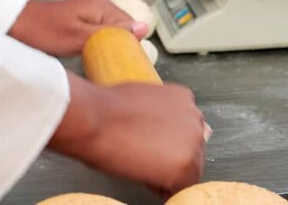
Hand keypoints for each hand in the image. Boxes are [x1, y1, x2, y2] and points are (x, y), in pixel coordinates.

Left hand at [9, 0, 147, 55]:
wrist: (16, 24)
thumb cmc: (43, 30)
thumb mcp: (80, 36)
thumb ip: (112, 32)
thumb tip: (143, 28)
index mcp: (102, 4)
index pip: (131, 25)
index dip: (128, 43)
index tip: (118, 58)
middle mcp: (99, 3)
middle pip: (121, 28)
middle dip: (116, 44)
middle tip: (101, 58)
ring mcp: (90, 9)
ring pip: (109, 30)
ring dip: (105, 44)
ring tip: (91, 54)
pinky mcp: (81, 16)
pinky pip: (98, 30)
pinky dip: (95, 41)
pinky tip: (85, 50)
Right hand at [50, 73, 206, 197]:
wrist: (93, 119)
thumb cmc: (105, 109)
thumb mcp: (140, 99)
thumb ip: (159, 114)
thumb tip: (160, 129)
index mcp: (183, 98)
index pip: (184, 130)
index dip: (165, 142)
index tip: (150, 144)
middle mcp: (194, 117)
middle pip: (190, 149)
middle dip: (169, 157)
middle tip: (142, 155)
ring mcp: (193, 142)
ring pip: (188, 170)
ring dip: (166, 172)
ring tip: (139, 162)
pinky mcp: (185, 166)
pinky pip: (180, 188)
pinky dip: (162, 188)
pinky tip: (142, 173)